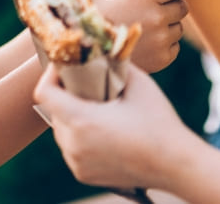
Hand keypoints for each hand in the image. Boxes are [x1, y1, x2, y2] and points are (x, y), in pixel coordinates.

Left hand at [33, 62, 202, 193]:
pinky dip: (80, 136)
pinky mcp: (84, 174)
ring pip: (61, 130)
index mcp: (81, 120)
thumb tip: (101, 45)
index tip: (66, 68)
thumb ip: (113, 62)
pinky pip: (72, 147)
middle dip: (65, 94)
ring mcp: (77, 162)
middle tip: (85, 84)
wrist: (176, 164)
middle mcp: (73, 144)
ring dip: (72, 115)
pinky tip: (101, 128)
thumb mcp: (137, 83)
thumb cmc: (159, 122)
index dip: (51, 75)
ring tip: (95, 106)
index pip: (44, 92)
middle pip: (53, 110)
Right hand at [86, 0, 189, 72]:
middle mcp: (157, 18)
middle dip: (173, 4)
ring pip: (178, 28)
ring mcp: (162, 40)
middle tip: (158, 6)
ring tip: (149, 27)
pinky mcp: (162, 59)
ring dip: (168, 25)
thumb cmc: (86, 21)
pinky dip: (165, 44)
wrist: (86, 60)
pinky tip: (148, 43)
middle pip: (182, 7)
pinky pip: (174, 47)